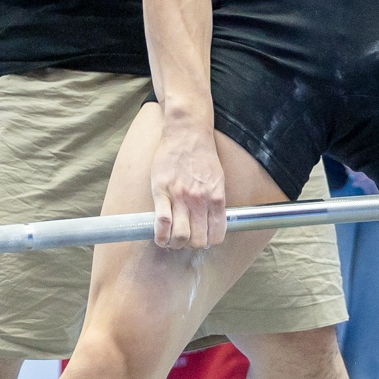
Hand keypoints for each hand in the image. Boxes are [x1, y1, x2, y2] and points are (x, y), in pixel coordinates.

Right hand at [150, 116, 226, 248]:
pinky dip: (160, 236)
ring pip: (179, 236)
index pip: (216, 235)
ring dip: (175, 244)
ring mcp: (180, 197)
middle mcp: (200, 201)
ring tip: (171, 240)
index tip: (202, 239)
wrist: (187, 133)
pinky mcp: (162, 191)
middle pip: (197, 240)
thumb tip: (214, 222)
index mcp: (216, 199)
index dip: (208, 242)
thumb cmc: (203, 155)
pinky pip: (162, 222)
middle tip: (185, 240)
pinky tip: (160, 236)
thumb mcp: (218, 179)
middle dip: (191, 245)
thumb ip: (216, 201)